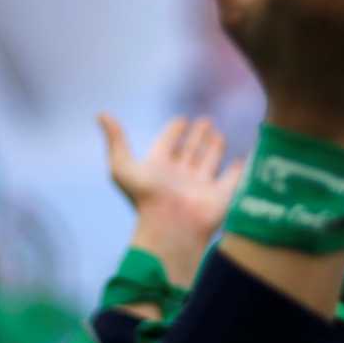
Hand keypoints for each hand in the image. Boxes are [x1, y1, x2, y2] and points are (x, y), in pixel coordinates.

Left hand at [99, 113, 243, 287]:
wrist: (170, 228)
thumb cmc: (145, 199)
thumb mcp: (123, 167)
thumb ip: (116, 140)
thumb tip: (101, 114)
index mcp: (159, 167)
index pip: (168, 143)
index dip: (173, 131)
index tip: (181, 120)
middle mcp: (181, 175)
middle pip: (190, 150)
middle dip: (197, 135)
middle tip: (205, 120)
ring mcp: (201, 185)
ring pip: (209, 160)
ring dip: (214, 146)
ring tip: (218, 133)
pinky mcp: (220, 195)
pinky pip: (232, 178)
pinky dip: (238, 168)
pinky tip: (242, 159)